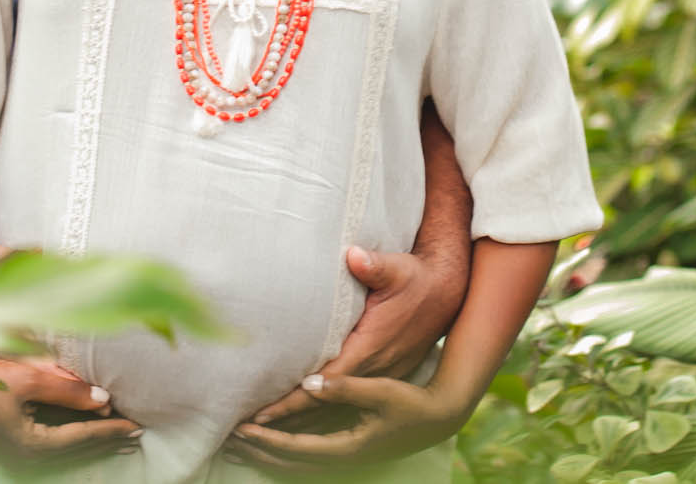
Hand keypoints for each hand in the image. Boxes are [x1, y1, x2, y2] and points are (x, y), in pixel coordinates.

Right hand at [0, 355, 139, 469]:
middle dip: (107, 442)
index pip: (82, 438)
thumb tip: (104, 398)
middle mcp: (24, 459)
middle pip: (76, 451)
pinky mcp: (10, 449)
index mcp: (30, 445)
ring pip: (65, 454)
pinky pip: (51, 451)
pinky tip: (85, 438)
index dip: (112, 431)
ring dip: (93, 445)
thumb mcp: (28, 380)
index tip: (137, 425)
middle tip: (137, 435)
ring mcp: (15, 457)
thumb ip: (69, 392)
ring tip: (119, 440)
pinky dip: (74, 444)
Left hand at [228, 373, 467, 471]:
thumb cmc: (411, 402)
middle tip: (227, 442)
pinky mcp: (349, 450)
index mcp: (348, 447)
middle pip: (290, 463)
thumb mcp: (380, 390)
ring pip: (297, 465)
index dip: (267, 439)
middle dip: (259, 453)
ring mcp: (347, 458)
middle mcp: (344, 459)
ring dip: (268, 456)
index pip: (296, 447)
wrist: (438, 417)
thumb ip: (345, 388)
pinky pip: (308, 459)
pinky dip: (285, 455)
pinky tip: (272, 446)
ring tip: (240, 447)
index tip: (242, 429)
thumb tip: (308, 383)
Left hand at [247, 244, 462, 425]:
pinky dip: (320, 421)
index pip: (326, 383)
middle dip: (287, 423)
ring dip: (300, 427)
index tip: (264, 416)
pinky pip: (346, 408)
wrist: (448, 296)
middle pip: (325, 407)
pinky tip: (297, 429)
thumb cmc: (417, 280)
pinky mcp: (382, 378)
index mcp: (372, 347)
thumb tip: (354, 255)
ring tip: (261, 439)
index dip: (294, 401)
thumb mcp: (398, 269)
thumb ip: (374, 265)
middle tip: (246, 433)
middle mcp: (375, 370)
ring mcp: (380, 377)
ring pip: (335, 414)